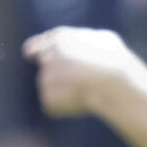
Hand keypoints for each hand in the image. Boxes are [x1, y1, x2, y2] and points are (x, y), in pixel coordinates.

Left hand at [22, 27, 141, 118]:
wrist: (111, 82)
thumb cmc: (115, 61)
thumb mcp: (104, 40)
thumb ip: (86, 42)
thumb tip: (85, 48)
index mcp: (59, 38)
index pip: (34, 46)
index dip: (34, 53)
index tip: (32, 57)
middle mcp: (47, 56)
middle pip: (46, 70)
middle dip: (56, 77)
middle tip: (75, 84)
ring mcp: (45, 78)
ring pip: (52, 89)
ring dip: (65, 93)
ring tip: (88, 93)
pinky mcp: (47, 98)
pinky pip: (55, 106)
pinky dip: (66, 108)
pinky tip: (83, 104)